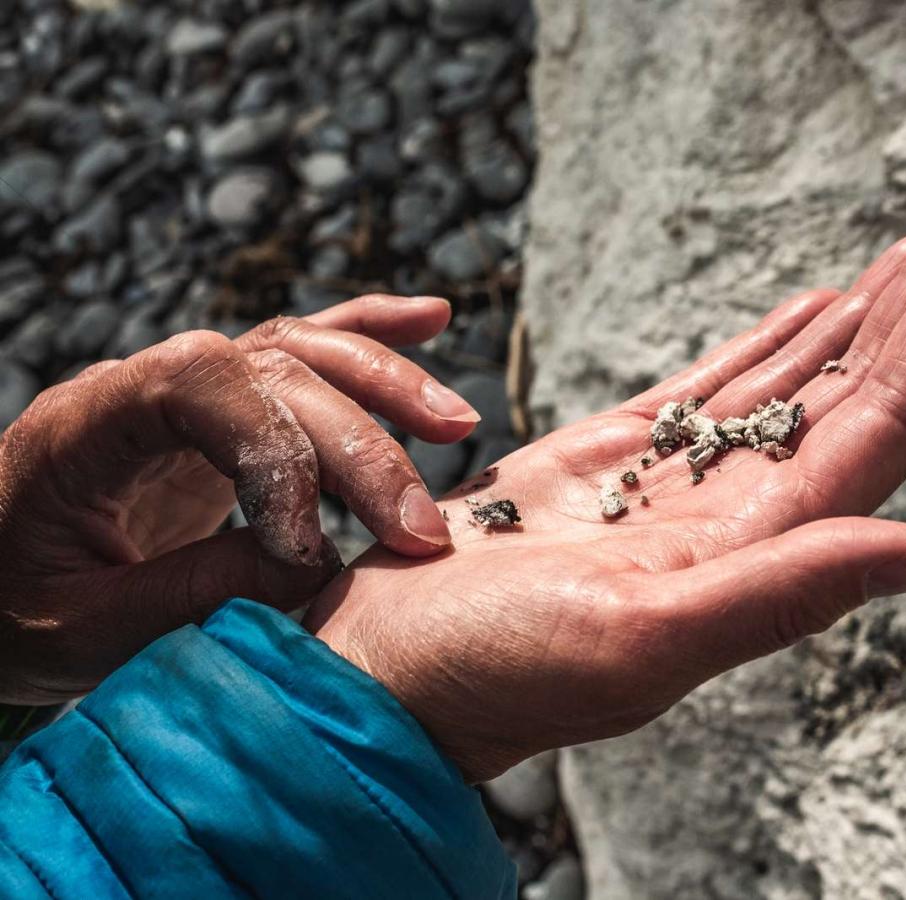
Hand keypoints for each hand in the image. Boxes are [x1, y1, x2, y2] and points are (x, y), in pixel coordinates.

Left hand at [0, 294, 478, 701]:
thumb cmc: (11, 609)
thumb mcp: (80, 631)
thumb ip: (189, 594)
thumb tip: (314, 564)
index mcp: (84, 425)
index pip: (201, 388)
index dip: (276, 456)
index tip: (310, 552)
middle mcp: (141, 385)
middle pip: (273, 371)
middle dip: (359, 444)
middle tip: (422, 529)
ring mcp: (186, 388)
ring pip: (300, 350)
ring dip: (385, 382)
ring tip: (457, 426)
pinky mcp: (224, 409)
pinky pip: (301, 347)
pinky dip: (369, 329)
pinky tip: (434, 315)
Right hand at [308, 196, 905, 781]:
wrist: (389, 667)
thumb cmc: (497, 669)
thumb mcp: (643, 635)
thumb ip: (785, 591)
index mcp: (759, 546)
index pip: (878, 427)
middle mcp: (739, 513)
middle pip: (855, 392)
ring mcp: (683, 482)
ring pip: (795, 380)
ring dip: (862, 313)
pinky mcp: (619, 458)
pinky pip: (717, 385)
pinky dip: (771, 341)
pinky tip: (815, 307)